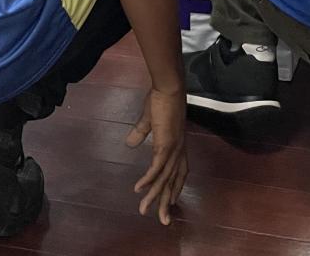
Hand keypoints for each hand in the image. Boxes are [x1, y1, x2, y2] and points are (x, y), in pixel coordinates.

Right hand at [126, 88, 188, 225]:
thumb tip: (130, 143)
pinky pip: (156, 168)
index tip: (172, 202)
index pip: (179, 172)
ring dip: (154, 196)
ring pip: (164, 179)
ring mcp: (173, 149)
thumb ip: (140, 132)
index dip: (176, 187)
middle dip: (167, 202)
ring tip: (145, 211)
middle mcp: (178, 151)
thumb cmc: (161, 101)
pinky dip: (149, 180)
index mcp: (178, 145)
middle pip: (173, 182)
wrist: (168, 88)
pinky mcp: (165, 145)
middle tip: (164, 221)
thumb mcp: (149, 120)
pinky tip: (140, 190)